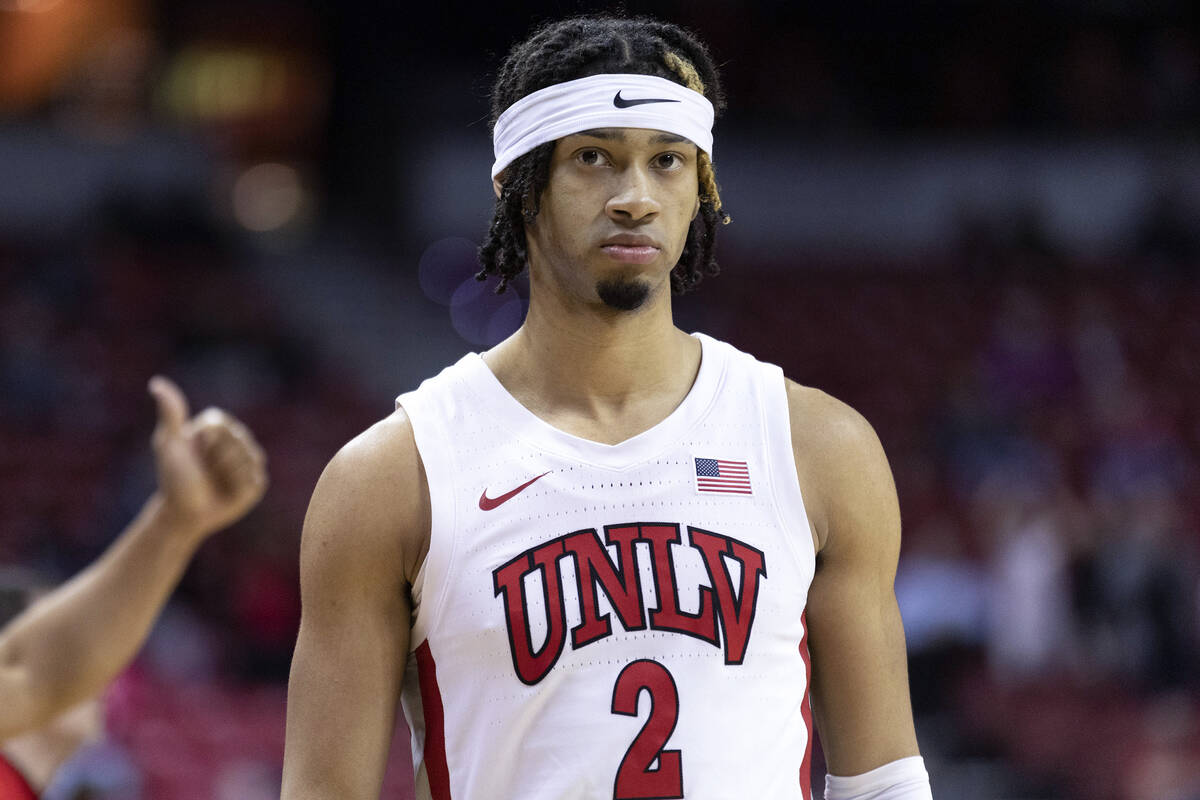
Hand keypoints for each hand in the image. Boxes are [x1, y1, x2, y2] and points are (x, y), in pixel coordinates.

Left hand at [148, 375, 267, 540]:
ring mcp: (249, 463)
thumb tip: (157, 383)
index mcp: (218, 428)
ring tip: (218, 481)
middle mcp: (236, 441)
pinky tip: (229, 491)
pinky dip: (240, 486)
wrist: (183, 514)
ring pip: (252, 458)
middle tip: (207, 470)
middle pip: (240, 439)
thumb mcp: (169, 444)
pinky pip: (257, 478)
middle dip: (219, 458)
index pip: (224, 423)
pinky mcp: (257, 483)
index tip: (197, 451)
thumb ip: (170, 414)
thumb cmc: (173, 478)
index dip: (210, 440)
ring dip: (230, 472)